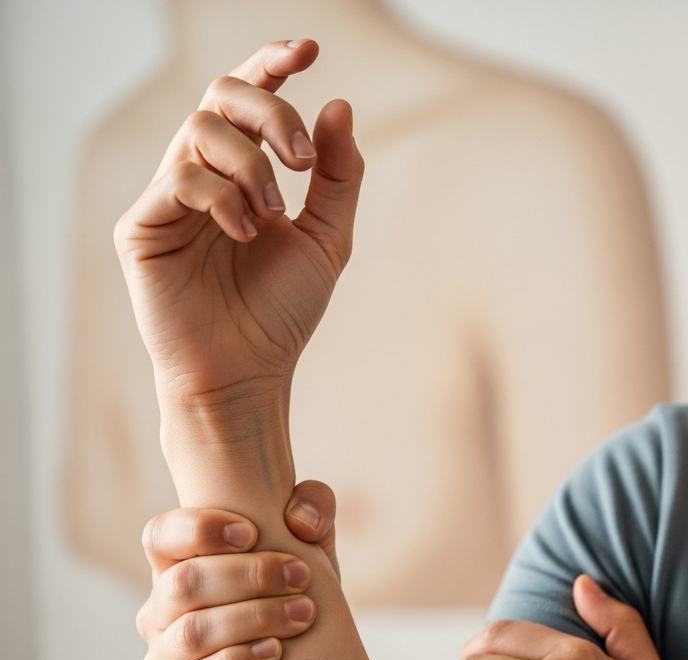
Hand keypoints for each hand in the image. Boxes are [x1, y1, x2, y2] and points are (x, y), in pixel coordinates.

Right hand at [115, 40, 362, 411]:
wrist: (248, 372)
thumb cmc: (282, 312)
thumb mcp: (327, 239)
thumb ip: (337, 177)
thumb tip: (338, 105)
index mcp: (242, 173)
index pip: (248, 99)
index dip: (273, 64)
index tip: (310, 51)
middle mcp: (202, 175)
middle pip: (220, 95)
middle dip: (269, 111)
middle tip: (301, 160)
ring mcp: (168, 198)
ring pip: (200, 130)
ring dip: (250, 165)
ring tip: (274, 215)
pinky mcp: (143, 225)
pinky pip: (180, 178)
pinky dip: (222, 197)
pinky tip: (246, 233)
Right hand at [137, 480, 337, 659]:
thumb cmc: (296, 600)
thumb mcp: (314, 550)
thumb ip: (314, 509)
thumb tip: (299, 519)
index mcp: (178, 568)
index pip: (160, 536)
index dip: (198, 529)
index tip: (252, 532)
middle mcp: (160, 613)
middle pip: (182, 583)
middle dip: (248, 576)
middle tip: (302, 578)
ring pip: (190, 634)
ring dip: (253, 620)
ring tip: (302, 616)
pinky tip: (274, 654)